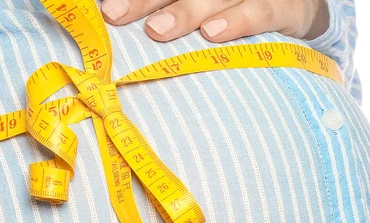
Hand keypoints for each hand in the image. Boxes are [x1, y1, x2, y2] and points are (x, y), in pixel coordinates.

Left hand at [100, 0, 329, 42]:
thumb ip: (162, 8)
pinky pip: (261, 11)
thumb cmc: (233, 10)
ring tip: (156, 31)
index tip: (107, 9)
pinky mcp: (286, 6)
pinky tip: (212, 34)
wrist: (297, 13)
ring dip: (186, 12)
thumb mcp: (201, 6)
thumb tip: (114, 15)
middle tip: (115, 14)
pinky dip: (237, 20)